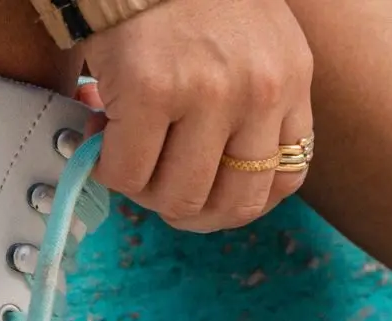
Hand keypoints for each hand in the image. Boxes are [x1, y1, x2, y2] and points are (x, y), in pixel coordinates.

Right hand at [77, 0, 313, 232]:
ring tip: (126, 157)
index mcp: (290, 79)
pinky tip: (101, 136)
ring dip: (146, 192)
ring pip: (178, 196)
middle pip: (233, 203)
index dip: (239, 199)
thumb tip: (210, 176)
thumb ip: (252, 98)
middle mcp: (260, 91)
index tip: (207, 192)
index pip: (285, 178)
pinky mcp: (153, 92)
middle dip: (190, 208)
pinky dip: (108, 168)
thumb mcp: (253, 40)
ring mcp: (209, 94)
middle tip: (158, 186)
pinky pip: (127, 171)